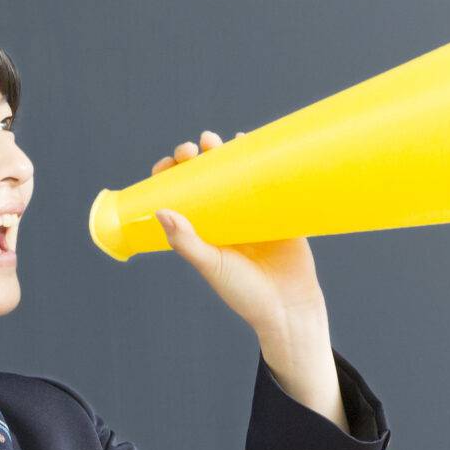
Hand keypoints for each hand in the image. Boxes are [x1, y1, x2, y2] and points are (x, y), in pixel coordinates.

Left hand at [150, 129, 325, 336]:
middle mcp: (226, 217)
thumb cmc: (246, 294)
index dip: (171, 175)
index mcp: (204, 230)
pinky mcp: (280, 211)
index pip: (180, 195)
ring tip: (213, 141)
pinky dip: (259, 158)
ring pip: (234, 173)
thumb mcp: (211, 266)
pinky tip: (248, 142)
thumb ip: (187, 242)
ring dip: (222, 152)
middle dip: (194, 157)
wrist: (289, 308)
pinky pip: (268, 179)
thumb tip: (160, 210)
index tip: (168, 164)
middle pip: (205, 177)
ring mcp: (253, 212)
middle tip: (190, 151)